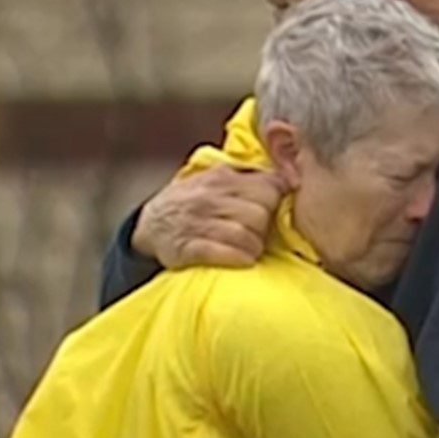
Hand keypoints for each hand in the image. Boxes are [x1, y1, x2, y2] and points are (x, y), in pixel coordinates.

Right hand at [130, 164, 285, 269]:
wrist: (150, 225)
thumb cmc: (193, 203)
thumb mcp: (215, 179)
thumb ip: (247, 177)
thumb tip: (289, 179)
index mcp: (220, 178)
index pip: (268, 187)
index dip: (275, 202)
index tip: (271, 212)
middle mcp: (209, 197)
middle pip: (260, 213)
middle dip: (265, 227)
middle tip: (258, 234)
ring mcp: (198, 222)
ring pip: (247, 235)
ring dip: (255, 247)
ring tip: (250, 249)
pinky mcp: (189, 248)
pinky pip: (227, 253)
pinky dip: (240, 258)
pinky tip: (242, 260)